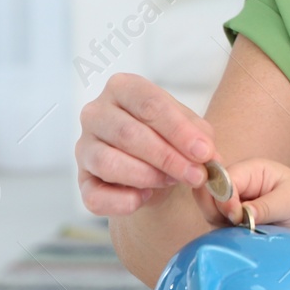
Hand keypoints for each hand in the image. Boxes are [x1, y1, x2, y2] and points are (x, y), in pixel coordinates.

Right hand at [76, 73, 217, 214]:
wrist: (153, 165)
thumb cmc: (168, 136)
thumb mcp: (189, 127)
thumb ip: (200, 136)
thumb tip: (207, 155)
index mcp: (123, 88)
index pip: (149, 104)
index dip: (179, 130)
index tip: (203, 152)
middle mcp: (96, 113)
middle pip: (128, 133)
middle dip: (167, 157)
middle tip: (196, 175)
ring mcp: (84, 147)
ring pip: (107, 162)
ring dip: (147, 176)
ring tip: (172, 181)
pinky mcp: (82, 180)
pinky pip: (95, 196)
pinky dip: (123, 201)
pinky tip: (145, 197)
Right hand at [217, 157, 289, 235]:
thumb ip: (265, 206)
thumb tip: (241, 215)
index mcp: (250, 171)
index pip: (223, 179)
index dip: (224, 197)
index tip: (236, 216)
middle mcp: (237, 186)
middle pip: (208, 194)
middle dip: (216, 210)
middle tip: (237, 224)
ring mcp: (232, 206)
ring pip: (210, 214)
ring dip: (221, 225)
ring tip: (245, 231)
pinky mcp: (232, 225)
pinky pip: (219, 231)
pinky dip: (225, 237)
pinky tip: (242, 240)